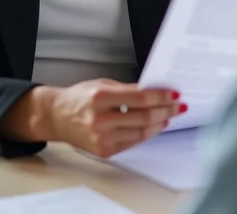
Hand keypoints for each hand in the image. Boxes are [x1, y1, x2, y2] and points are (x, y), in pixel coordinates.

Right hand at [42, 79, 185, 156]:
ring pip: (141, 133)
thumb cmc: (79, 98)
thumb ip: (128, 89)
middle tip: (179, 106)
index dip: (162, 97)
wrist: (57, 117)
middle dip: (166, 111)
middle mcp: (101, 119)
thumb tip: (154, 92)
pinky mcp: (104, 151)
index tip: (175, 94)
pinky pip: (132, 142)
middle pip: (144, 117)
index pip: (141, 98)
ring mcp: (102, 138)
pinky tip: (155, 126)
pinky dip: (147, 134)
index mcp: (101, 97)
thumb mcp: (103, 84)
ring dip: (160, 124)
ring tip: (170, 116)